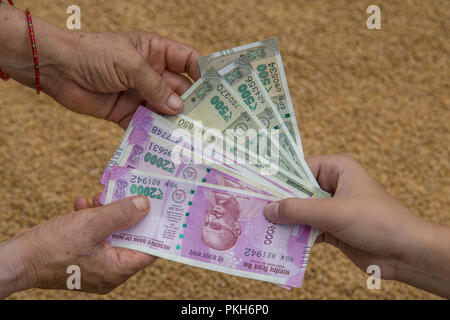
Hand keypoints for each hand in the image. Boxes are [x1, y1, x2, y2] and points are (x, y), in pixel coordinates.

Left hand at [0, 5, 200, 127]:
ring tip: (192, 136)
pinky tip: (167, 143)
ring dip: (175, 122)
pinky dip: (154, 133)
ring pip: (164, 109)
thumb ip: (155, 86)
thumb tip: (178, 107)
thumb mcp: (129, 64)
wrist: (56, 69)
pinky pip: (145, 124)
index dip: (203, 73)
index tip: (219, 91)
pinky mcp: (126, 112)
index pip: (187, 60)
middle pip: (178, 89)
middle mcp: (150, 73)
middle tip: (208, 122)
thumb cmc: (93, 54)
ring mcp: (139, 93)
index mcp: (155, 51)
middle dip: (192, 104)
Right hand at [0, 195, 154, 297]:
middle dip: (128, 214)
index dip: (156, 229)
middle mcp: (110, 270)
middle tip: (132, 193)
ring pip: (111, 234)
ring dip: (107, 212)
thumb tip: (146, 204)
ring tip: (102, 196)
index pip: (149, 250)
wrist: (18, 258)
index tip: (162, 210)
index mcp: (118, 269)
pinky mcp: (82, 257)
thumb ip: (122, 213)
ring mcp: (95, 264)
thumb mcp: (93, 224)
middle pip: (130, 238)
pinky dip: (92, 219)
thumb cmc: (54, 247)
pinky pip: (95, 236)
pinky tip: (84, 204)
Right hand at [264, 154, 449, 297]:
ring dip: (284, 221)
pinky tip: (276, 242)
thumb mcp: (334, 212)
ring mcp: (331, 208)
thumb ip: (299, 210)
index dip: (277, 179)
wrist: (405, 253)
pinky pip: (307, 228)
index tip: (254, 188)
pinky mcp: (331, 228)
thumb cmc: (376, 221)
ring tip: (259, 227)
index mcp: (336, 169)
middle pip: (297, 191)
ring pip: (300, 211)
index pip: (299, 169)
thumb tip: (268, 210)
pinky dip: (294, 235)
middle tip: (252, 209)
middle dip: (279, 203)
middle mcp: (332, 185)